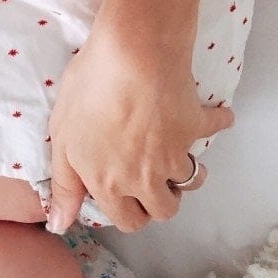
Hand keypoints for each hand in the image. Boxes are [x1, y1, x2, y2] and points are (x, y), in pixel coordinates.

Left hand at [46, 23, 233, 232]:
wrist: (133, 52)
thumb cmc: (90, 90)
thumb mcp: (62, 137)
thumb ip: (64, 183)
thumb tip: (59, 225)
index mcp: (111, 183)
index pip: (129, 220)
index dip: (129, 211)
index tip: (128, 195)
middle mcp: (146, 177)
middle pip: (165, 209)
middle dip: (161, 199)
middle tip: (154, 179)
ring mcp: (176, 152)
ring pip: (192, 179)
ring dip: (190, 172)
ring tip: (180, 155)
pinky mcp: (196, 124)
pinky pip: (215, 128)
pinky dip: (219, 123)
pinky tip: (218, 116)